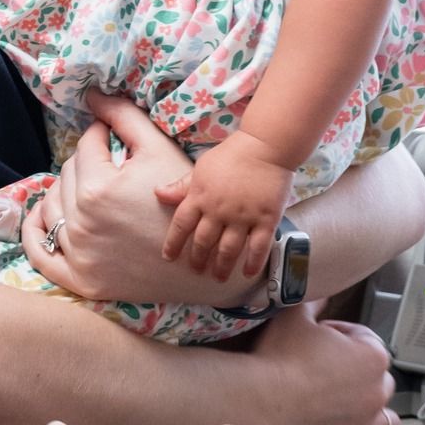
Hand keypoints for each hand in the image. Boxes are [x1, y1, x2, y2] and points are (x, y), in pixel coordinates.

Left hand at [21, 95, 257, 307]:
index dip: (99, 136)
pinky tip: (43, 216)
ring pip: (51, 206)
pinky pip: (39, 253)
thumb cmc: (184, 202)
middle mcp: (81, 223)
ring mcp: (78, 254)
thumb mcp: (160, 151)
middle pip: (67, 175)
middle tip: (106, 165)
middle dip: (85, 163)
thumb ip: (125, 117)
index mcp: (99, 189)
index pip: (85, 147)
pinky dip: (35, 232)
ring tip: (85, 187)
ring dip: (63, 191)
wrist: (203, 262)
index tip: (110, 136)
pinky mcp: (78, 279)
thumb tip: (92, 94)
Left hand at [158, 132, 295, 282]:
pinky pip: (258, 247)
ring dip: (221, 266)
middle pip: (203, 242)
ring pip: (228, 249)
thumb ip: (182, 186)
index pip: (181, 225)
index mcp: (200, 197)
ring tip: (217, 278)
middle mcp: (218, 211)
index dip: (173, 244)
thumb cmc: (231, 155)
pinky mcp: (266, 219)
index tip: (169, 257)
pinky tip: (246, 273)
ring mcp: (243, 217)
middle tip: (196, 271)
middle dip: (198, 259)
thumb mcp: (201, 168)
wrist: (265, 146)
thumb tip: (158, 194)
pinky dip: (252, 262)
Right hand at [253, 305, 395, 424]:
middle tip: (323, 373)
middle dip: (357, 374)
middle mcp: (378, 390)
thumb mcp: (293, 318)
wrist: (256, 403)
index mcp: (371, 355)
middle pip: (378, 378)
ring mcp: (368, 422)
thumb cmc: (275, 360)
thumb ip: (312, 303)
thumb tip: (321, 293)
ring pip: (386, 416)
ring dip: (371, 410)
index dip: (340, 337)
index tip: (318, 342)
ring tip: (344, 406)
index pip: (365, 339)